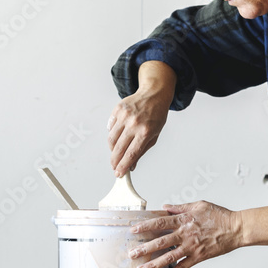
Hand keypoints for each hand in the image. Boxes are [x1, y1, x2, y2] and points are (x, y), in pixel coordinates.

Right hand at [108, 61, 174, 175]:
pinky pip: (110, 127)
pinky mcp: (117, 110)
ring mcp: (124, 116)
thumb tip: (131, 166)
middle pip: (119, 148)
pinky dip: (112, 135)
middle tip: (114, 167)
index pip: (131, 154)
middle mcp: (134, 123)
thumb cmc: (156, 115)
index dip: (123, 166)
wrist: (154, 94)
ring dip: (112, 149)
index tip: (119, 173)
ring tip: (116, 153)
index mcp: (145, 131)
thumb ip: (141, 151)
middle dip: (114, 161)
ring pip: (111, 139)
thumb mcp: (154, 135)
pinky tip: (117, 137)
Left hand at [127, 201, 245, 267]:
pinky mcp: (199, 257)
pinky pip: (183, 266)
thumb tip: (165, 206)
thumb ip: (180, 207)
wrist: (236, 228)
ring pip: (169, 257)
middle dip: (144, 248)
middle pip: (160, 242)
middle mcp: (185, 234)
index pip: (160, 223)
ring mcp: (191, 247)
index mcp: (184, 219)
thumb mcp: (199, 205)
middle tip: (131, 254)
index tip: (133, 230)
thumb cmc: (219, 215)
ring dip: (153, 264)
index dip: (145, 226)